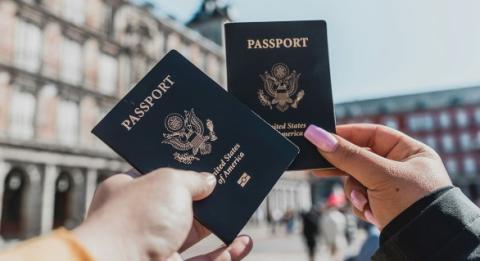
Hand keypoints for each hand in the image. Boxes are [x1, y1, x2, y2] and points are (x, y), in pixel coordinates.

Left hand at [73, 168, 252, 260]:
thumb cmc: (138, 218)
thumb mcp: (169, 182)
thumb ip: (193, 179)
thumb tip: (209, 181)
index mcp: (129, 191)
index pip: (158, 174)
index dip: (182, 167)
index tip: (204, 160)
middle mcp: (141, 218)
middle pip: (180, 203)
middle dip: (206, 195)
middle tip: (229, 182)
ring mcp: (156, 246)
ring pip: (195, 232)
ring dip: (219, 222)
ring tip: (241, 208)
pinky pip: (206, 260)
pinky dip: (227, 253)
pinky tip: (243, 242)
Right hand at [304, 124, 451, 228]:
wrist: (425, 246)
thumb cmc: (412, 203)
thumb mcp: (378, 175)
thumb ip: (347, 155)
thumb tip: (316, 134)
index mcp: (410, 152)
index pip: (373, 134)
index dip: (348, 134)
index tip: (323, 136)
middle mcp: (402, 167)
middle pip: (361, 159)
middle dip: (347, 170)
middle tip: (319, 167)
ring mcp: (393, 188)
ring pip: (357, 181)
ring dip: (356, 193)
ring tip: (364, 203)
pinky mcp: (385, 206)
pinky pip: (362, 198)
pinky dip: (362, 206)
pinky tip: (372, 214)